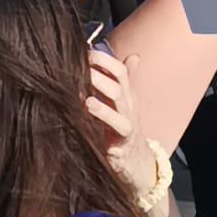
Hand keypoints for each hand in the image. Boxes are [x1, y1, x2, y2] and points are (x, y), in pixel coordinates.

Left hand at [86, 49, 155, 200]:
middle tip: (78, 66)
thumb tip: (133, 56)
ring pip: (118, 103)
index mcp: (127, 95)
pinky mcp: (123, 141)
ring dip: (100, 95)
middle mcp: (128, 106)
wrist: (138, 163)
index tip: (84, 52)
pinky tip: (87, 113)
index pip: (120, 70)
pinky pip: (116, 127)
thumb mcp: (125, 104)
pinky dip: (103, 117)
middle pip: (117, 83)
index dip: (104, 60)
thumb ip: (123, 81)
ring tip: (83, 92)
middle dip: (98, 73)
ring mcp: (127, 122)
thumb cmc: (124, 129)